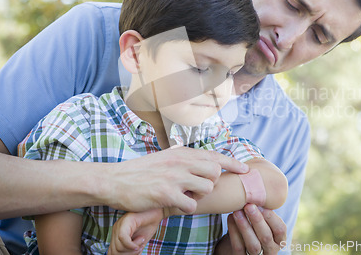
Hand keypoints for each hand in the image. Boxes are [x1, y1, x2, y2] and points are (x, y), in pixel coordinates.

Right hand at [102, 146, 248, 213]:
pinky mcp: (166, 194)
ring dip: (198, 196)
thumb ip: (185, 158)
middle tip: (196, 188)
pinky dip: (186, 208)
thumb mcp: (166, 157)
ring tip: (183, 195)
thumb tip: (205, 160)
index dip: (233, 163)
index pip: (215, 156)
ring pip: (206, 189)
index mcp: (182, 152)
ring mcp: (174, 178)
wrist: (115, 180)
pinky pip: (191, 205)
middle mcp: (181, 162)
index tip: (246, 170)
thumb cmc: (141, 170)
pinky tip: (175, 204)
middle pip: (215, 173)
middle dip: (210, 183)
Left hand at [108, 209, 164, 254]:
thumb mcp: (138, 243)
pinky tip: (141, 240)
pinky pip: (123, 238)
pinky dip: (132, 244)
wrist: (158, 212)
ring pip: (118, 247)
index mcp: (117, 234)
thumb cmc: (149, 225)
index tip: (137, 251)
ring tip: (142, 240)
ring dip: (132, 248)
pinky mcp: (126, 221)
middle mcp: (116, 229)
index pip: (112, 252)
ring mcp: (119, 224)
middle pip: (114, 251)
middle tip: (140, 247)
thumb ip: (130, 249)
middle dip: (128, 254)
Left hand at [217, 204, 286, 254]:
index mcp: (279, 238)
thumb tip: (256, 179)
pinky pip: (238, 247)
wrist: (238, 241)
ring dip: (244, 227)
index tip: (263, 206)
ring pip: (253, 245)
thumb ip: (262, 206)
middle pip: (266, 237)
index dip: (272, 218)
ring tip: (237, 211)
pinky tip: (230, 218)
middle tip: (248, 206)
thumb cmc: (253, 223)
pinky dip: (234, 232)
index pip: (280, 230)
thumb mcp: (262, 217)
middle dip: (257, 220)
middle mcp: (270, 249)